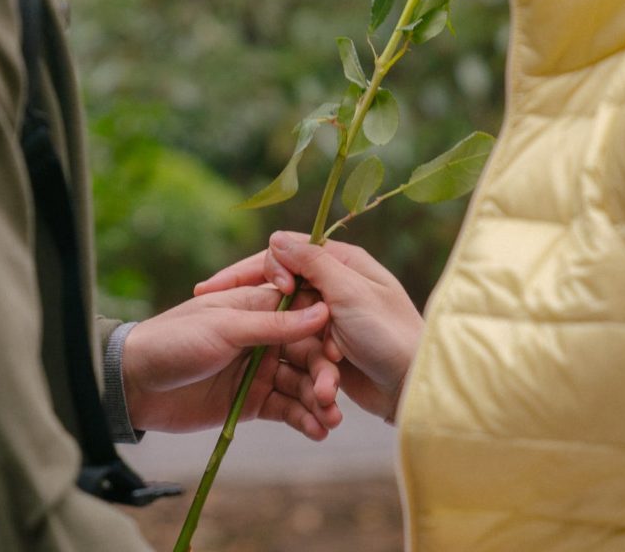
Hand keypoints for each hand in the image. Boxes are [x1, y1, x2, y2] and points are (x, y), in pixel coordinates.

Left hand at [121, 286, 342, 439]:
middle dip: (323, 375)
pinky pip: (286, 408)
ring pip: (300, 384)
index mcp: (256, 308)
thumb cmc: (173, 341)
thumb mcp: (225, 327)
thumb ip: (273, 324)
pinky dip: (303, 419)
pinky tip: (317, 430)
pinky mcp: (252, 402)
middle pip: (307, 354)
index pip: (304, 315)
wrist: (133, 383)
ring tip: (330, 420)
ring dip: (318, 401)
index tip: (340, 352)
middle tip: (331, 397)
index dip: (324, 333)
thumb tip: (322, 312)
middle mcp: (264, 338)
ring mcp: (259, 371)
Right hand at [195, 232, 422, 422]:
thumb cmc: (389, 334)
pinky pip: (303, 356)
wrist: (416, 388)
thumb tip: (276, 237)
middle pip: (282, 291)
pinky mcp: (332, 353)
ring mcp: (333, 321)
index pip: (285, 255)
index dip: (250, 270)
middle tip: (208, 315)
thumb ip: (312, 264)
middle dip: (258, 313)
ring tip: (271, 365)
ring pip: (290, 329)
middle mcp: (337, 287)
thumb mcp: (349, 292)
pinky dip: (303, 373)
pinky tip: (302, 388)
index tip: (219, 292)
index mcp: (343, 263)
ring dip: (285, 351)